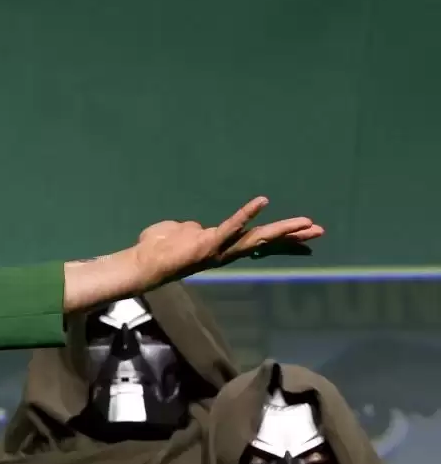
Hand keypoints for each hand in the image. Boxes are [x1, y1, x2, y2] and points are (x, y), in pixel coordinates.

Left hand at [129, 197, 323, 285]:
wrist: (143, 261)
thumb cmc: (158, 247)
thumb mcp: (181, 233)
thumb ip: (192, 228)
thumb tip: (195, 225)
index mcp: (222, 247)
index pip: (257, 241)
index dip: (281, 238)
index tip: (305, 233)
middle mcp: (225, 251)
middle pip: (265, 242)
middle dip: (292, 236)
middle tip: (319, 230)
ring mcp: (219, 248)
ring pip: (256, 238)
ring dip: (282, 229)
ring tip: (305, 223)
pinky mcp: (209, 242)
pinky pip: (230, 226)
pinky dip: (246, 214)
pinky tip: (263, 201)